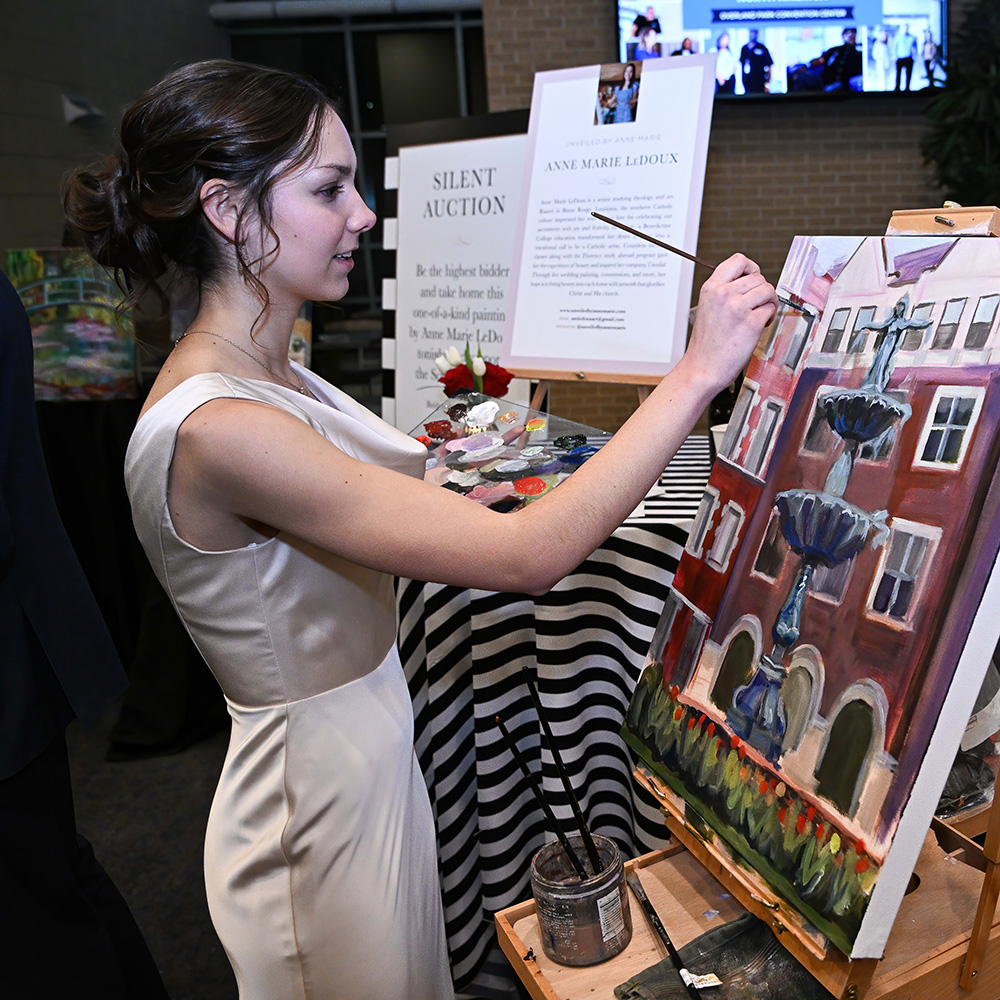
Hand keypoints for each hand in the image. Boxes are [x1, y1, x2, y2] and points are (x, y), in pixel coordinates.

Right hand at [683, 253, 776, 390]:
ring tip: (759, 316)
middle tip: (755, 306)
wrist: (702, 368)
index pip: (738, 260)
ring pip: (768, 290)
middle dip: (761, 291)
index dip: (751, 267)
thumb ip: (725, 292)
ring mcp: (738, 307)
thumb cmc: (706, 344)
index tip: (752, 279)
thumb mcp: (707, 308)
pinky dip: (769, 318)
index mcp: (711, 288)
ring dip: (768, 303)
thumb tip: (751, 283)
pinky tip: (758, 327)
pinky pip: (771, 309)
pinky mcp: (751, 323)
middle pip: (758, 277)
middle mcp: (723, 294)